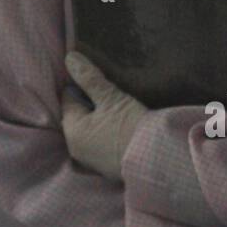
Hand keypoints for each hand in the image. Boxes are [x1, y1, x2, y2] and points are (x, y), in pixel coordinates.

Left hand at [61, 52, 147, 180]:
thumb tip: (70, 58)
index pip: (68, 98)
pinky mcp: (107, 168)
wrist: (158, 160)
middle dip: (90, 103)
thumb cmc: (131, 127)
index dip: (81, 85)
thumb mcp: (111, 98)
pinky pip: (102, 144)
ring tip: (118, 107)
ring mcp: (91, 161)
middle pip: (79, 116)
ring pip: (91, 130)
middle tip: (110, 92)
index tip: (98, 79)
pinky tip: (123, 126)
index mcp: (71, 130)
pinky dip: (108, 134)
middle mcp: (75, 148)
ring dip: (100, 119)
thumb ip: (89, 78)